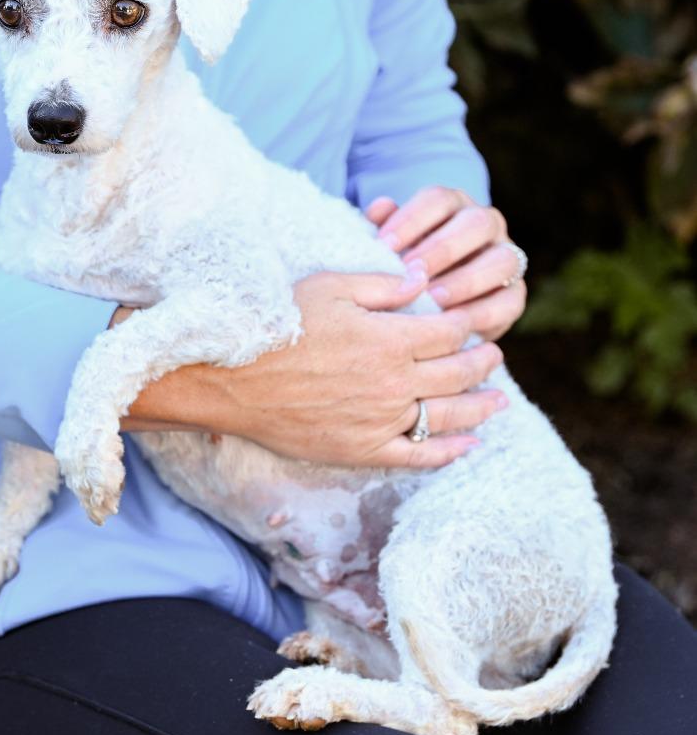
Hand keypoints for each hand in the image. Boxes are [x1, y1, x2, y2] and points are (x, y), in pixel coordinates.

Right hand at [117, 271, 506, 468]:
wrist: (237, 380)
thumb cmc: (281, 327)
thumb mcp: (330, 287)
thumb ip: (382, 285)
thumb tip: (422, 279)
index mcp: (390, 338)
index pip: (449, 332)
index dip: (466, 326)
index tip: (472, 323)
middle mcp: (395, 382)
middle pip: (457, 373)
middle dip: (482, 363)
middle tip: (493, 357)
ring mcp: (382, 420)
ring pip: (448, 416)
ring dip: (480, 407)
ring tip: (498, 401)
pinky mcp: (364, 450)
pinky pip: (419, 455)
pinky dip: (449, 452)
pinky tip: (468, 445)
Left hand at [365, 187, 525, 340]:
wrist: (432, 303)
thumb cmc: (404, 265)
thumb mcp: (391, 245)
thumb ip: (385, 226)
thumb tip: (380, 207)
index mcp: (453, 205)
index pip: (438, 199)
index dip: (411, 220)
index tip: (384, 244)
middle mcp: (486, 224)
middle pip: (476, 223)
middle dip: (442, 248)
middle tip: (412, 271)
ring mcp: (507, 257)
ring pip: (503, 259)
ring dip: (466, 279)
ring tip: (433, 297)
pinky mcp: (514, 295)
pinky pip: (509, 301)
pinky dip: (481, 313)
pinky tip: (453, 324)